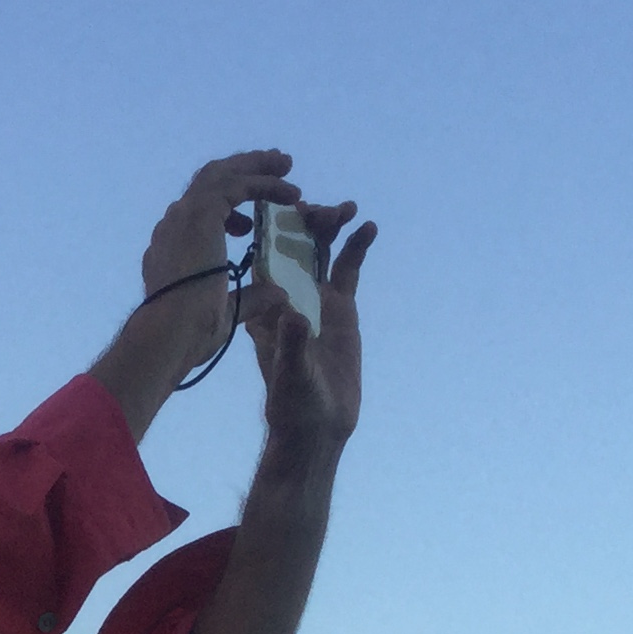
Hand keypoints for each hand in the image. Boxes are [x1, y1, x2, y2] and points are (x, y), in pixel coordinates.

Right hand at [92, 150, 303, 441]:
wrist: (170, 332)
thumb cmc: (190, 334)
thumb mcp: (227, 312)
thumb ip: (251, 299)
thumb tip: (278, 294)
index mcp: (170, 249)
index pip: (197, 216)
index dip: (225, 212)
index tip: (249, 222)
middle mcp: (173, 226)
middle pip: (208, 184)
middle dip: (242, 172)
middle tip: (273, 167)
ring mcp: (183, 216)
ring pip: (222, 175)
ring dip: (256, 167)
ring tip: (285, 165)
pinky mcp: (202, 212)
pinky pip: (238, 185)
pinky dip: (266, 184)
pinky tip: (292, 194)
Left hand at [245, 204, 374, 472]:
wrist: (317, 424)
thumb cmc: (293, 402)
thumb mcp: (291, 373)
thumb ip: (292, 344)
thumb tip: (295, 316)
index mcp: (265, 307)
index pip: (263, 260)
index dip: (271, 232)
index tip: (282, 209)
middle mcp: (287, 296)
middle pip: (292, 247)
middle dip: (305, 223)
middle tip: (321, 210)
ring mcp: (314, 299)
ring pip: (320, 252)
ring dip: (330, 227)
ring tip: (346, 209)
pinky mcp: (340, 308)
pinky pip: (347, 269)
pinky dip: (356, 247)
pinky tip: (368, 228)